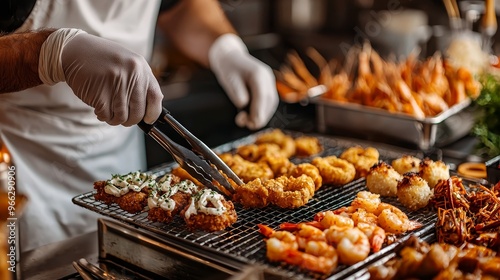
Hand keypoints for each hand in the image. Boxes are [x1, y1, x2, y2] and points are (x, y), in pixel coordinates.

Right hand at [39, 29, 162, 125]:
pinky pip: (107, 115)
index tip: (148, 119)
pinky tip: (99, 107)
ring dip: (115, 119)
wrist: (75, 49)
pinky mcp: (100, 94)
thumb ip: (140, 83)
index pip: (155, 98)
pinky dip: (103, 116)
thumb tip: (150, 110)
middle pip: (138, 112)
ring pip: (122, 117)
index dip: (153, 113)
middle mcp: (131, 76)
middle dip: (131, 120)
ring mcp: (115, 85)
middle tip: (124, 118)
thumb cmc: (104, 59)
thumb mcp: (128, 64)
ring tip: (109, 111)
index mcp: (141, 68)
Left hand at [209, 34, 277, 129]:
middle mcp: (268, 77)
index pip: (262, 96)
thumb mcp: (228, 80)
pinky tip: (253, 116)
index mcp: (259, 74)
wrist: (230, 57)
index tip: (253, 124)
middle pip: (270, 101)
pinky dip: (262, 111)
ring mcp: (269, 82)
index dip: (259, 112)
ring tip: (247, 121)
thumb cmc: (228, 68)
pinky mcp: (268, 86)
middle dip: (261, 116)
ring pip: (271, 103)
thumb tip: (243, 105)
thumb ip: (237, 92)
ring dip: (262, 115)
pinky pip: (269, 102)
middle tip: (248, 125)